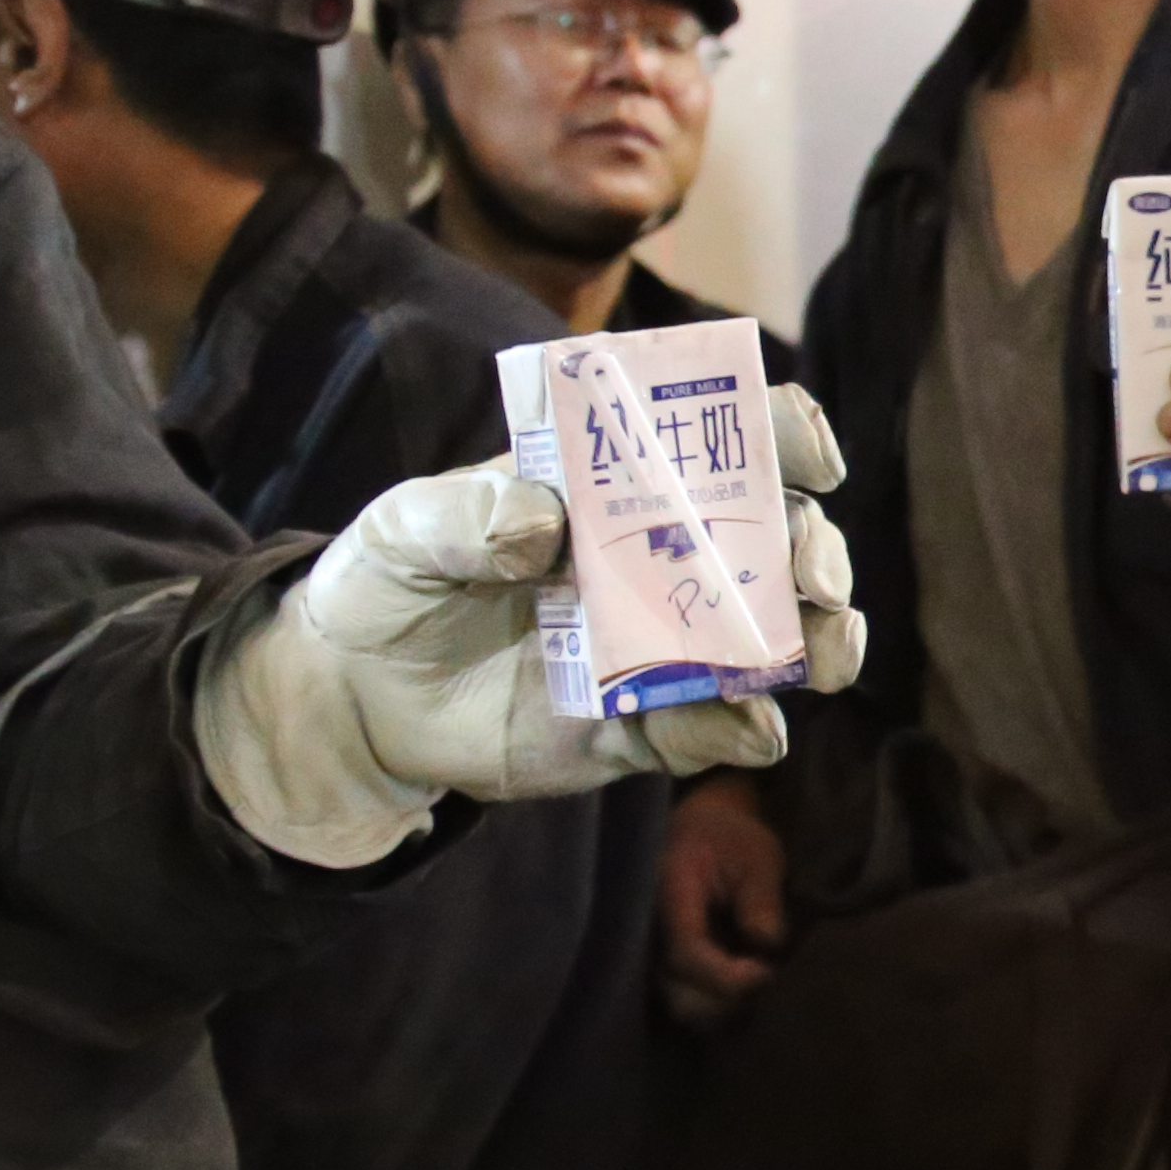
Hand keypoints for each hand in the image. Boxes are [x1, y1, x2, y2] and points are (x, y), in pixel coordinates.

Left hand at [195, 386, 865, 867]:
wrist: (352, 703)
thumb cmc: (387, 582)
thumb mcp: (402, 528)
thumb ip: (464, 516)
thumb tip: (544, 523)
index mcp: (616, 486)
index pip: (722, 441)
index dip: (784, 437)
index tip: (814, 461)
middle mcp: (659, 560)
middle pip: (777, 540)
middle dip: (815, 553)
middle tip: (814, 581)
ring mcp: (660, 647)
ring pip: (774, 639)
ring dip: (814, 644)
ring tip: (818, 661)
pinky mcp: (641, 730)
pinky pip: (712, 732)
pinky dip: (739, 731)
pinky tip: (740, 728)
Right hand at [659, 773, 788, 1025]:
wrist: (701, 831)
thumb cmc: (730, 839)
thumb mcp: (756, 855)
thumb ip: (760, 897)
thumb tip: (766, 943)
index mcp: (667, 895)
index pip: (686, 952)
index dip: (725, 974)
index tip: (765, 971)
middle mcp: (648, 933)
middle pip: (677, 993)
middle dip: (726, 999)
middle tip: (764, 978)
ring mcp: (652, 954)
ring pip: (681, 1006)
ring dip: (723, 1007)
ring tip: (756, 982)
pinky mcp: (663, 967)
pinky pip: (685, 1001)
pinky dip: (716, 1003)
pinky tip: (745, 985)